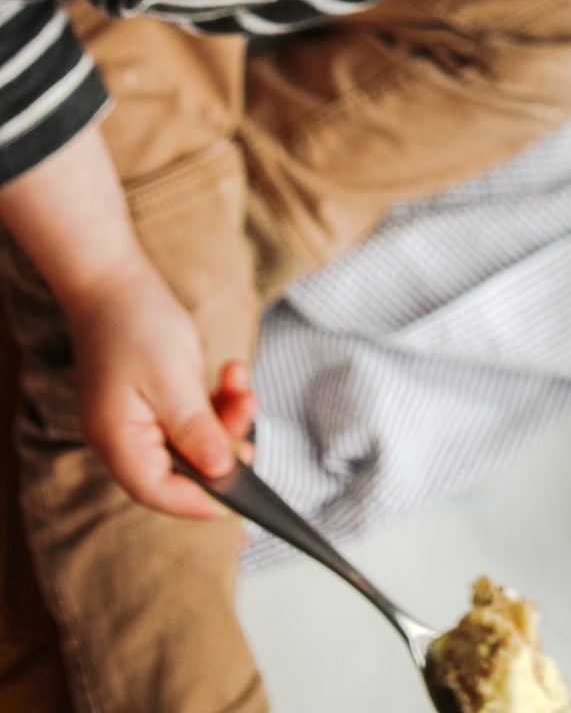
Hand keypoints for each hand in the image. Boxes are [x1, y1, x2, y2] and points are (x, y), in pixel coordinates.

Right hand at [68, 255, 257, 519]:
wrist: (114, 279)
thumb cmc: (135, 324)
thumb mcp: (172, 378)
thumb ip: (195, 429)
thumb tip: (220, 472)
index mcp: (117, 442)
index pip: (158, 491)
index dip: (200, 499)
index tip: (242, 494)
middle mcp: (125, 439)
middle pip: (182, 468)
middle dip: (223, 443)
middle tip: (249, 412)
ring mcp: (141, 420)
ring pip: (195, 439)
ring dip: (225, 414)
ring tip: (243, 385)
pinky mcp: (157, 401)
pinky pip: (194, 415)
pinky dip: (216, 399)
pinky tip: (231, 373)